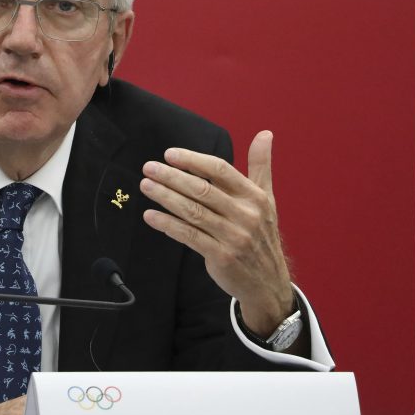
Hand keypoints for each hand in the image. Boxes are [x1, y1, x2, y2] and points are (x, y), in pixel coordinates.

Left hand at [140, 130, 294, 335]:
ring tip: (146, 185)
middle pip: (202, 189)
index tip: (170, 154)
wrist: (268, 281)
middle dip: (172, 177)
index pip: (221, 170)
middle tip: (148, 167)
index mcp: (254, 196)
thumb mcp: (267, 198)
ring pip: (192, 211)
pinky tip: (151, 215)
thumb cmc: (261, 234)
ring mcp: (233, 236)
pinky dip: (167, 224)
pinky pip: (188, 235)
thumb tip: (265, 133)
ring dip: (165, 197)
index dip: (193, 160)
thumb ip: (261, 165)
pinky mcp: (221, 256)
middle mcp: (245, 215)